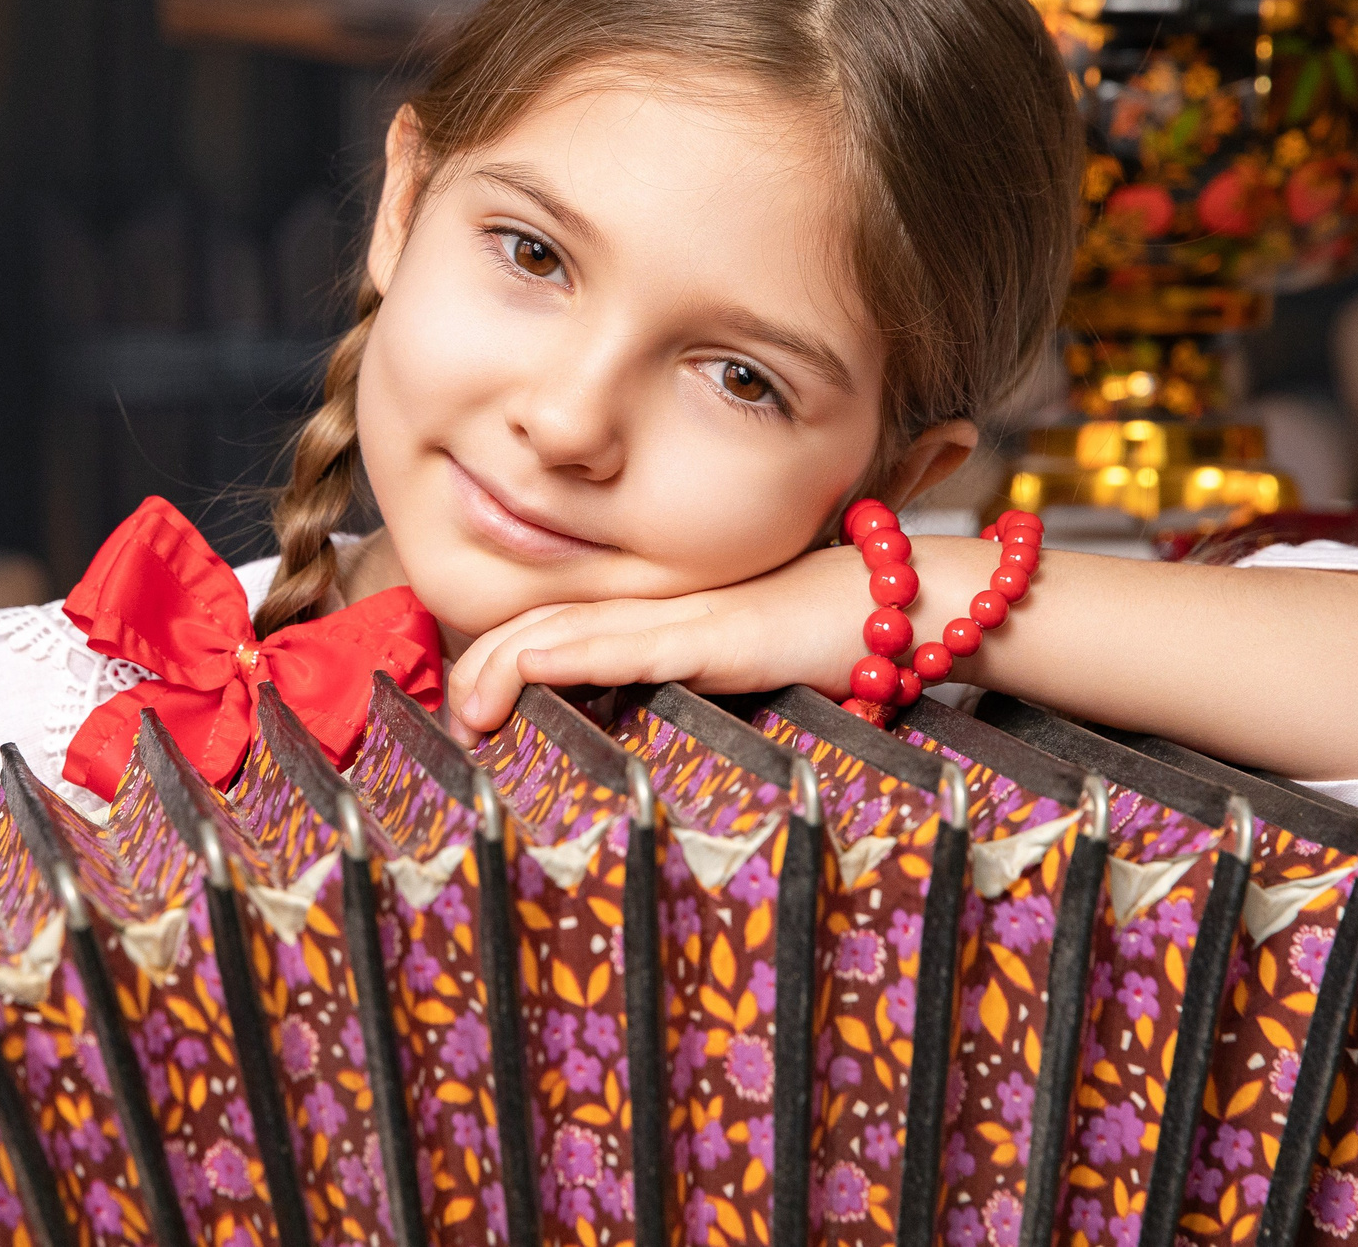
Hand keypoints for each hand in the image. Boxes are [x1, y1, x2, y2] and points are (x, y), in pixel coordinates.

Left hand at [446, 546, 876, 739]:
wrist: (911, 605)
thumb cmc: (832, 646)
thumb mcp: (742, 681)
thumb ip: (689, 699)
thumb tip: (642, 753)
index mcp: (661, 624)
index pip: (560, 634)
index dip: (499, 662)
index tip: (463, 715)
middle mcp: (662, 611)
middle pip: (546, 627)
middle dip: (482, 668)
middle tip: (446, 722)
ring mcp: (688, 617)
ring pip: (572, 630)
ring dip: (505, 666)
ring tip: (463, 708)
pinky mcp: (721, 634)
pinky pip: (634, 643)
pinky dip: (573, 653)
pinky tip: (529, 667)